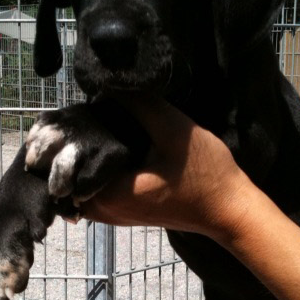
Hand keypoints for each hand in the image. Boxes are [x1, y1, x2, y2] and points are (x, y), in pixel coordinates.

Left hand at [81, 95, 247, 238]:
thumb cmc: (205, 175)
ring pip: (84, 176)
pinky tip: (121, 145)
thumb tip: (109, 85)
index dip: (76, 128)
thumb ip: (140, 105)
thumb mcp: (174, 130)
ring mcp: (110, 214)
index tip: (90, 108)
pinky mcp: (122, 211)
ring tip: (110, 125)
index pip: (70, 156)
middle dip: (82, 139)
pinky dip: (103, 166)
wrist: (230, 210)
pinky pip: (98, 184)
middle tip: (100, 112)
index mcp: (105, 194)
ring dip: (93, 152)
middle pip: (72, 167)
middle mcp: (99, 210)